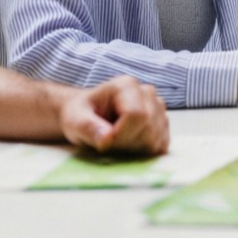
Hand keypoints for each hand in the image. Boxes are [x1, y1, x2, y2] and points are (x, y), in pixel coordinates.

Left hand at [54, 76, 168, 154]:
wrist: (87, 115)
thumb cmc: (79, 115)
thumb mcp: (74, 120)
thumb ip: (88, 127)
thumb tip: (106, 139)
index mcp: (126, 85)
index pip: (137, 114)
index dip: (121, 135)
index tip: (103, 143)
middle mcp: (148, 92)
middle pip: (148, 128)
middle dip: (126, 144)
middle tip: (107, 143)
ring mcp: (158, 107)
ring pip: (156, 138)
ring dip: (135, 149)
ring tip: (117, 142)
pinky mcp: (163, 122)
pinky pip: (162, 144)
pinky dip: (145, 151)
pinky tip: (129, 145)